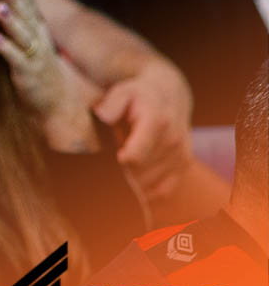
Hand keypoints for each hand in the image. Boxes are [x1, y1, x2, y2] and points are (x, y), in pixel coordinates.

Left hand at [0, 0, 93, 147]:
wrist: (59, 101)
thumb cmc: (41, 68)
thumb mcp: (33, 43)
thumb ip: (22, 24)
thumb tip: (6, 3)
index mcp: (39, 32)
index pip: (30, 8)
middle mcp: (39, 41)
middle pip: (27, 16)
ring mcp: (35, 57)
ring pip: (23, 35)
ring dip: (11, 20)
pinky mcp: (28, 73)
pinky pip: (16, 59)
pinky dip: (6, 48)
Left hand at [94, 68, 193, 200]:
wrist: (169, 94)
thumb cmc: (138, 94)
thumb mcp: (122, 91)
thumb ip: (111, 103)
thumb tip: (102, 115)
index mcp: (156, 122)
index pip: (137, 156)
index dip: (121, 163)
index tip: (113, 159)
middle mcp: (172, 140)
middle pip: (140, 173)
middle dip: (120, 172)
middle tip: (109, 164)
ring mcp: (180, 154)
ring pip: (149, 183)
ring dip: (132, 182)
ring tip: (120, 168)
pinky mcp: (184, 165)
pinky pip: (165, 191)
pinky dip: (148, 194)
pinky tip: (134, 188)